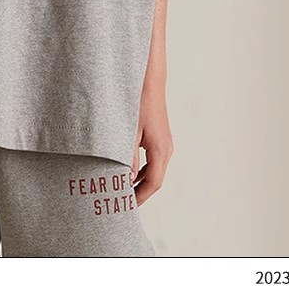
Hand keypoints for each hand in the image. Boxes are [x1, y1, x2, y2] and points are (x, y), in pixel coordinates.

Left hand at [131, 80, 173, 205]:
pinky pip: (153, 160)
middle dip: (139, 192)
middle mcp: (166, 149)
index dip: (140, 197)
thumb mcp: (129, 131)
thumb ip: (127, 157)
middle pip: (155, 180)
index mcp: (160, 150)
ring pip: (154, 170)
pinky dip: (142, 169)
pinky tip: (128, 170)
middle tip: (121, 200)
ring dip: (140, 181)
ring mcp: (165, 143)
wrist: (149, 80)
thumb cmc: (138, 102)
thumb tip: (126, 180)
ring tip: (123, 188)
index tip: (126, 206)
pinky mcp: (160, 137)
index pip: (153, 184)